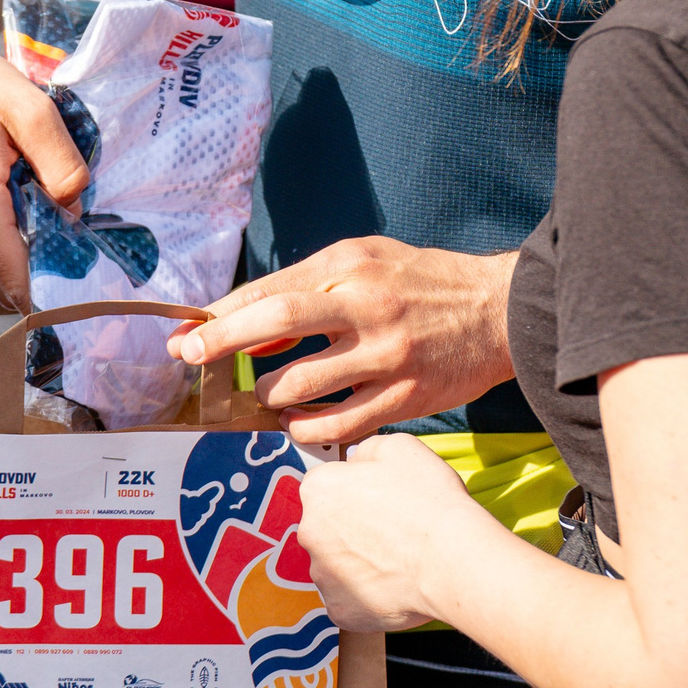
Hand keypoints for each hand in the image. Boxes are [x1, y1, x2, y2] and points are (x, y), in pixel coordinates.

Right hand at [0, 25, 88, 309]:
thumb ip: (61, 165)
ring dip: (14, 250)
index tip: (81, 276)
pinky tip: (8, 196)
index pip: (17, 278)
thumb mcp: (30, 108)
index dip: (52, 284)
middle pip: (1, 280)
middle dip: (37, 269)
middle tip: (69, 237)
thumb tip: (73, 212)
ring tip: (38, 204)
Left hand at [167, 236, 516, 442]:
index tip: (187, 336)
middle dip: (225, 344)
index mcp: (353, 267)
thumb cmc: (424, 281)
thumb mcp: (366, 259)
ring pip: (302, 385)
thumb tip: (250, 321)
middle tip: (196, 361)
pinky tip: (297, 423)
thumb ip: (309, 284)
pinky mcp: (405, 399)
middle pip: (278, 323)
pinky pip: (339, 425)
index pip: (272, 290)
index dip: (222, 315)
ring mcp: (387, 357)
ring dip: (268, 395)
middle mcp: (367, 307)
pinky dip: (307, 428)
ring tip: (266, 395)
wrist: (500, 312)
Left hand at [299, 433, 484, 630]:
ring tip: (397, 560)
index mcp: (319, 489)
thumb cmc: (428, 500)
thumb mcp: (399, 447)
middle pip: (327, 527)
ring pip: (337, 565)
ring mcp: (322, 576)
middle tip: (392, 530)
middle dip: (352, 528)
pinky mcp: (339, 610)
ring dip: (358, 562)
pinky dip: (368, 594)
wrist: (450, 559)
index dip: (356, 490)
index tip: (380, 499)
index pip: (327, 486)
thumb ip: (366, 451)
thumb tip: (355, 461)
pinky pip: (349, 598)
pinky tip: (394, 585)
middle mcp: (309, 532)